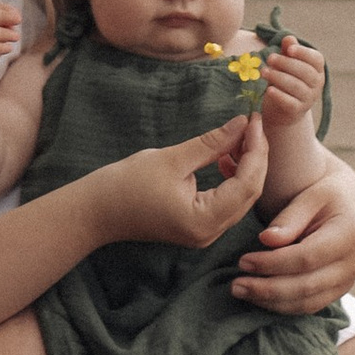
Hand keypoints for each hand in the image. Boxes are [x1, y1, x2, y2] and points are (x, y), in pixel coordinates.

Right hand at [96, 114, 269, 251]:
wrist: (98, 211)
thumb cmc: (127, 184)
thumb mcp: (173, 158)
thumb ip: (212, 143)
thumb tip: (243, 124)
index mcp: (204, 220)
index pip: (247, 184)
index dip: (256, 150)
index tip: (255, 121)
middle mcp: (209, 234)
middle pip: (250, 193)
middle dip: (256, 157)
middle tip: (252, 125)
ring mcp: (204, 234)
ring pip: (242, 198)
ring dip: (246, 167)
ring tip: (238, 138)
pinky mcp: (198, 227)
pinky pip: (228, 203)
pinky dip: (232, 179)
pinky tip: (223, 159)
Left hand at [233, 151, 354, 311]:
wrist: (350, 206)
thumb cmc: (325, 196)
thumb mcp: (310, 196)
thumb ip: (290, 218)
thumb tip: (266, 240)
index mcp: (348, 234)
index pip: (306, 257)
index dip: (272, 263)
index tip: (243, 261)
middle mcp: (352, 263)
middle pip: (305, 286)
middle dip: (267, 289)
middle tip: (235, 285)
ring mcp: (347, 281)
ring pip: (306, 302)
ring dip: (270, 302)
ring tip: (241, 291)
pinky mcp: (338, 292)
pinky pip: (308, 306)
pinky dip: (281, 306)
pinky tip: (258, 297)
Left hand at [256, 35, 324, 127]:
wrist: (282, 109)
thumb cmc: (286, 78)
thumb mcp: (286, 63)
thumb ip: (288, 50)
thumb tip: (288, 38)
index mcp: (317, 69)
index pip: (316, 59)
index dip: (304, 53)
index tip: (289, 49)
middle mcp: (317, 84)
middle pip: (305, 72)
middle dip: (286, 63)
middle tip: (269, 58)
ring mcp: (309, 99)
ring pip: (296, 86)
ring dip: (278, 77)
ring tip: (263, 71)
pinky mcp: (298, 111)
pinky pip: (290, 102)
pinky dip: (279, 95)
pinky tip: (269, 89)